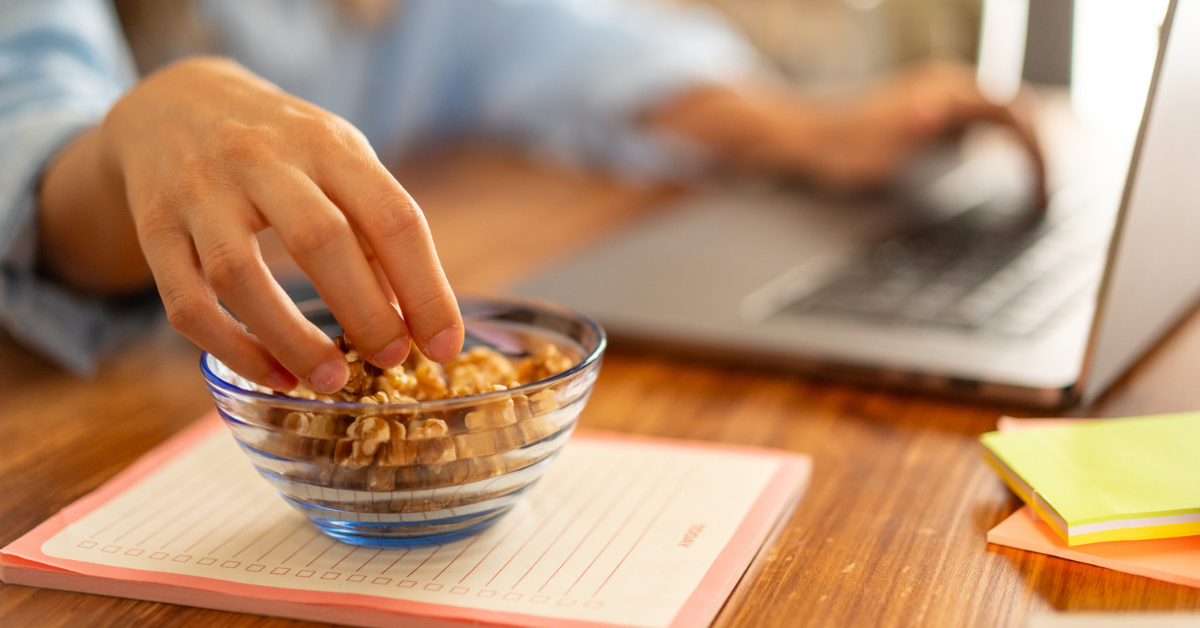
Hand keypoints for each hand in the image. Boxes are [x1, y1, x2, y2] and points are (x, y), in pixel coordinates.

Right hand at [53, 57, 463, 392]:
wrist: (174, 103)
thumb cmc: (282, 147)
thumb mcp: (338, 159)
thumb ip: (374, 226)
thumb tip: (412, 316)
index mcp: (327, 145)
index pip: (392, 217)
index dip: (426, 290)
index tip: (445, 345)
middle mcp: (261, 159)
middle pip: (320, 240)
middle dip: (366, 312)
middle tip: (391, 359)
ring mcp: (199, 192)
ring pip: (239, 276)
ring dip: (292, 339)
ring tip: (331, 380)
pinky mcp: (154, 229)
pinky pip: (187, 303)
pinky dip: (233, 350)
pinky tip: (275, 376)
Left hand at [651, 59, 1045, 206]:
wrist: (803, 139)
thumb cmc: (838, 149)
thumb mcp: (879, 148)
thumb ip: (915, 128)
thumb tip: (935, 109)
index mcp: (945, 91)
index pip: (1017, 119)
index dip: (1040, 158)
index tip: (1045, 195)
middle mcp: (950, 86)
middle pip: (1021, 116)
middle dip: (1044, 156)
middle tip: (1052, 201)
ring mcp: (945, 97)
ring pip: (1009, 119)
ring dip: (1030, 152)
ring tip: (1043, 192)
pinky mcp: (938, 113)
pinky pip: (990, 126)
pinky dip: (1009, 150)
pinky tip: (1014, 178)